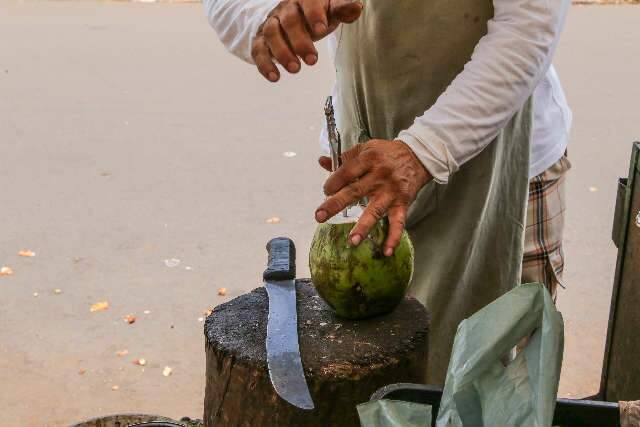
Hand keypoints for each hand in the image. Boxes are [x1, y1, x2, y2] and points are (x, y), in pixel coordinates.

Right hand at [252, 0, 362, 81]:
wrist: (290, 17)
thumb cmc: (316, 16)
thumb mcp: (330, 11)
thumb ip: (342, 10)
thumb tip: (357, 8)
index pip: (307, 1)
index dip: (314, 14)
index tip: (322, 30)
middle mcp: (285, 9)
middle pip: (289, 21)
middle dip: (300, 41)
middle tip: (313, 60)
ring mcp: (271, 24)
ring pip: (271, 33)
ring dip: (282, 53)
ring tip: (295, 70)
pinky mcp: (261, 40)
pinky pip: (258, 50)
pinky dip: (264, 64)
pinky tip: (274, 77)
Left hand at [315, 140, 431, 255]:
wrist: (418, 156)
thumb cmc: (388, 154)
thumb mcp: (366, 149)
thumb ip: (344, 157)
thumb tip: (322, 162)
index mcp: (369, 159)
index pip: (346, 172)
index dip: (333, 182)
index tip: (326, 191)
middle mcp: (380, 175)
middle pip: (354, 191)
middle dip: (335, 204)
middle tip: (320, 216)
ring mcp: (391, 191)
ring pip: (375, 210)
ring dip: (363, 227)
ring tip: (352, 241)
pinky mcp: (402, 203)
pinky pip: (398, 222)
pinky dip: (394, 237)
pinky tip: (386, 251)